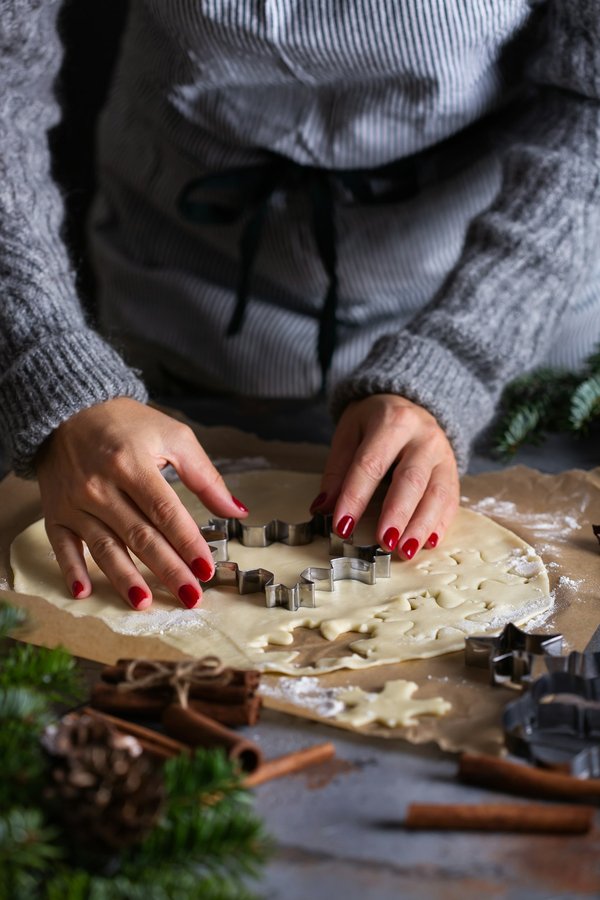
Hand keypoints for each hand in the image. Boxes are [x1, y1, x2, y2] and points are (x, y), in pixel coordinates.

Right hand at [35, 398, 247, 608]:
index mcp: (132, 463)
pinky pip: (62, 546)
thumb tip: (237, 511)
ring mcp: (75, 502)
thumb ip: (205, 476)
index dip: (187, 542)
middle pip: (139, 536)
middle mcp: (100, 485)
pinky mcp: (55, 512)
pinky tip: (84, 593)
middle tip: (190, 597)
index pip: (165, 511)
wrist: (67, 409)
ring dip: (124, 578)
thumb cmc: (126, 424)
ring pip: (104, 547)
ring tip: (144, 603)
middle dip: (167, 569)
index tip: (206, 568)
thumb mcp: (172, 435)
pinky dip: (71, 571)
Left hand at [311, 394, 458, 559]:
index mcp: (392, 421)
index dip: (355, 497)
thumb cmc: (374, 422)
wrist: (408, 404)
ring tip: (405, 551)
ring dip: (421, 525)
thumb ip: (337, 470)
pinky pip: (451, 500)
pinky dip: (440, 524)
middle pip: (411, 479)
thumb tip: (322, 507)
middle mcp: (423, 436)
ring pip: (436, 493)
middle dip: (397, 514)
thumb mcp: (349, 434)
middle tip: (383, 542)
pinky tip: (429, 543)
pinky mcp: (453, 471)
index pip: (371, 464)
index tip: (342, 526)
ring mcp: (443, 454)